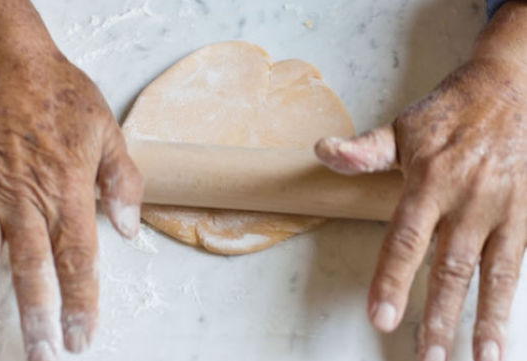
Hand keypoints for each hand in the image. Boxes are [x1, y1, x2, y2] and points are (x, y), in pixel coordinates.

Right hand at [0, 0, 142, 358]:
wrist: (7, 64)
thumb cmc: (60, 98)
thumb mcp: (107, 132)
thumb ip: (122, 182)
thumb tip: (128, 229)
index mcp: (67, 192)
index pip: (77, 258)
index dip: (80, 301)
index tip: (80, 337)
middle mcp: (25, 201)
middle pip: (32, 268)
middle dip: (37, 315)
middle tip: (39, 355)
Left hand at [316, 3, 526, 360]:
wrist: (513, 86)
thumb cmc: (452, 110)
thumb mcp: (404, 127)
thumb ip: (366, 151)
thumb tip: (322, 151)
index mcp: (430, 181)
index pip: (406, 240)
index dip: (392, 281)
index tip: (382, 318)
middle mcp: (468, 200)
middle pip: (450, 267)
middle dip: (438, 315)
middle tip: (426, 355)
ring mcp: (503, 209)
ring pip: (493, 273)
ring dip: (485, 319)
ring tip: (480, 357)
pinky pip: (519, 263)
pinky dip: (511, 299)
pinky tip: (503, 329)